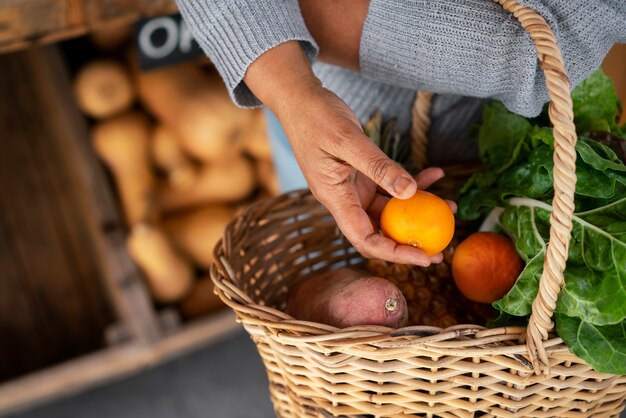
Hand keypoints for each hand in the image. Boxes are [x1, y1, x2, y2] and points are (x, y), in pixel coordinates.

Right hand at [276, 84, 453, 265]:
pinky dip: (411, 182)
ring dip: (418, 208)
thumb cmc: (315, 116)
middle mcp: (344, 198)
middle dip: (411, 240)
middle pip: (379, 231)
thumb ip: (378, 167)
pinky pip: (389, 186)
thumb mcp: (347, 140)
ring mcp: (353, 187)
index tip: (424, 257)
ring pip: (389, 209)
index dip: (394, 253)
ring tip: (449, 204)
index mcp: (335, 198)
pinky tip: (434, 175)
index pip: (365, 239)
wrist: (300, 99)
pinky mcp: (360, 175)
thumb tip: (410, 192)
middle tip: (442, 246)